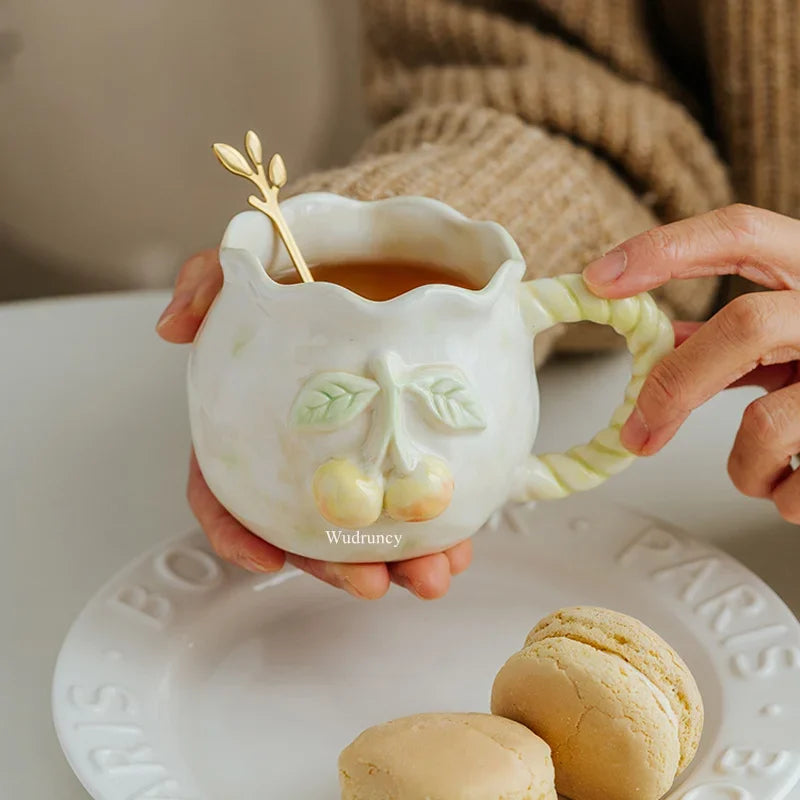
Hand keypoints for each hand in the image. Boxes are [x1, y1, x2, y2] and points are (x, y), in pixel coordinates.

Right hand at [156, 250, 472, 598]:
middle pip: (306, 527)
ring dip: (398, 560)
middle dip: (336, 563)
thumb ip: (207, 285)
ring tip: (432, 575)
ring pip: (369, 527)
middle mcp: (301, 455)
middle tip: (370, 583)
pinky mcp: (405, 451)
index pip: (225, 490)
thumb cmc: (309, 275)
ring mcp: (354, 458)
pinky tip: (461, 542)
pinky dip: (439, 529)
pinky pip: (418, 501)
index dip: (237, 532)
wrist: (383, 263)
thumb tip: (172, 326)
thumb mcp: (254, 269)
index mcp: (252, 427)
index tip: (266, 560)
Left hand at [583, 204, 799, 522]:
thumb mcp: (795, 336)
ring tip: (759, 472)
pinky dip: (782, 498)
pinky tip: (799, 487)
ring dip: (743, 467)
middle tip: (637, 433)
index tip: (599, 279)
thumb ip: (737, 334)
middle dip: (675, 386)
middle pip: (744, 326)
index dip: (666, 248)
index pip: (741, 232)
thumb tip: (662, 342)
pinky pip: (799, 489)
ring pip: (767, 426)